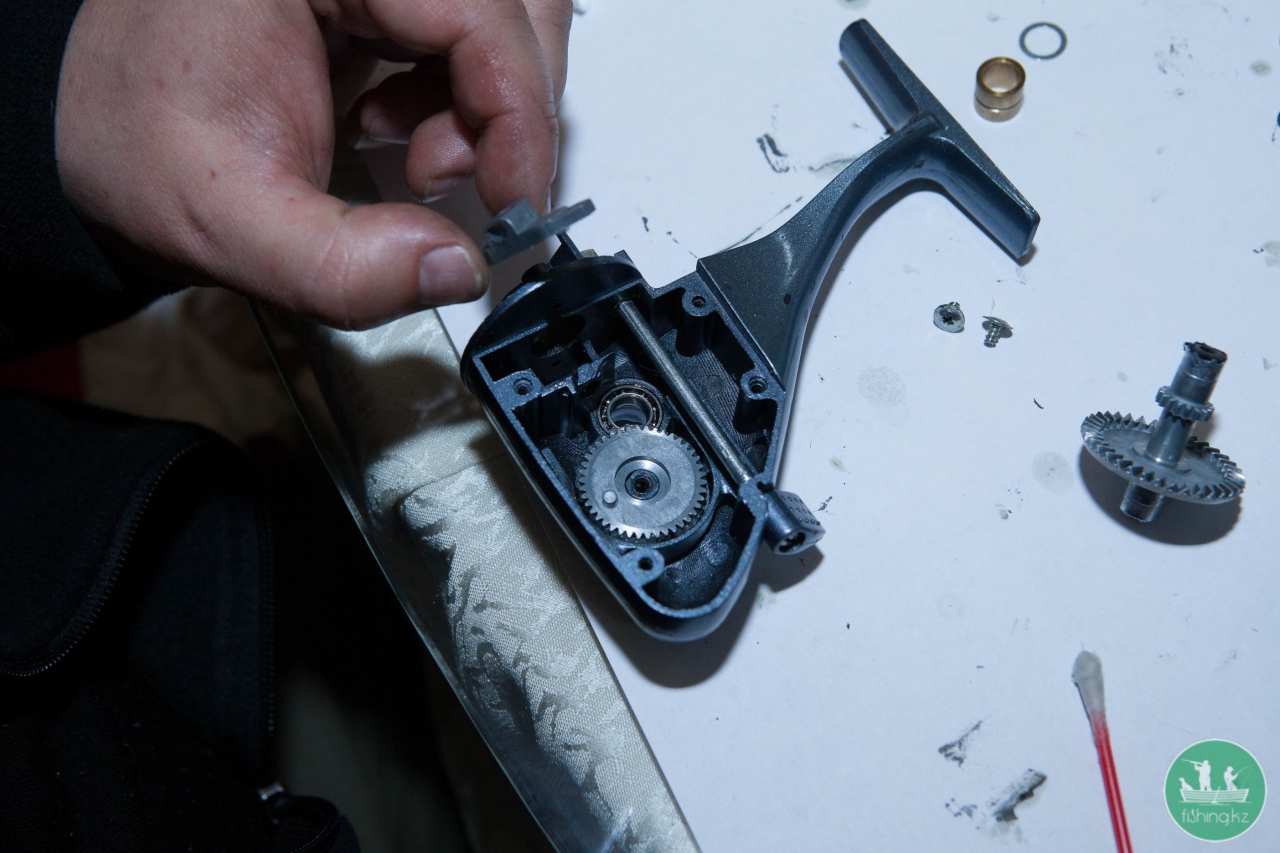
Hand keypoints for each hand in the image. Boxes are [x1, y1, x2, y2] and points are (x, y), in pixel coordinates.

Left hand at [55, 0, 571, 328]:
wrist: (94, 132)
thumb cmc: (139, 145)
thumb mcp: (227, 223)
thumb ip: (342, 269)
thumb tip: (457, 270)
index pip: (475, 7)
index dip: (516, 109)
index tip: (513, 199)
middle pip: (514, 4)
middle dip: (507, 107)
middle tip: (455, 182)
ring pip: (507, 17)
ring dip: (491, 104)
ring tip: (421, 160)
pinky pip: (470, 35)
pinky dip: (464, 100)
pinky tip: (398, 135)